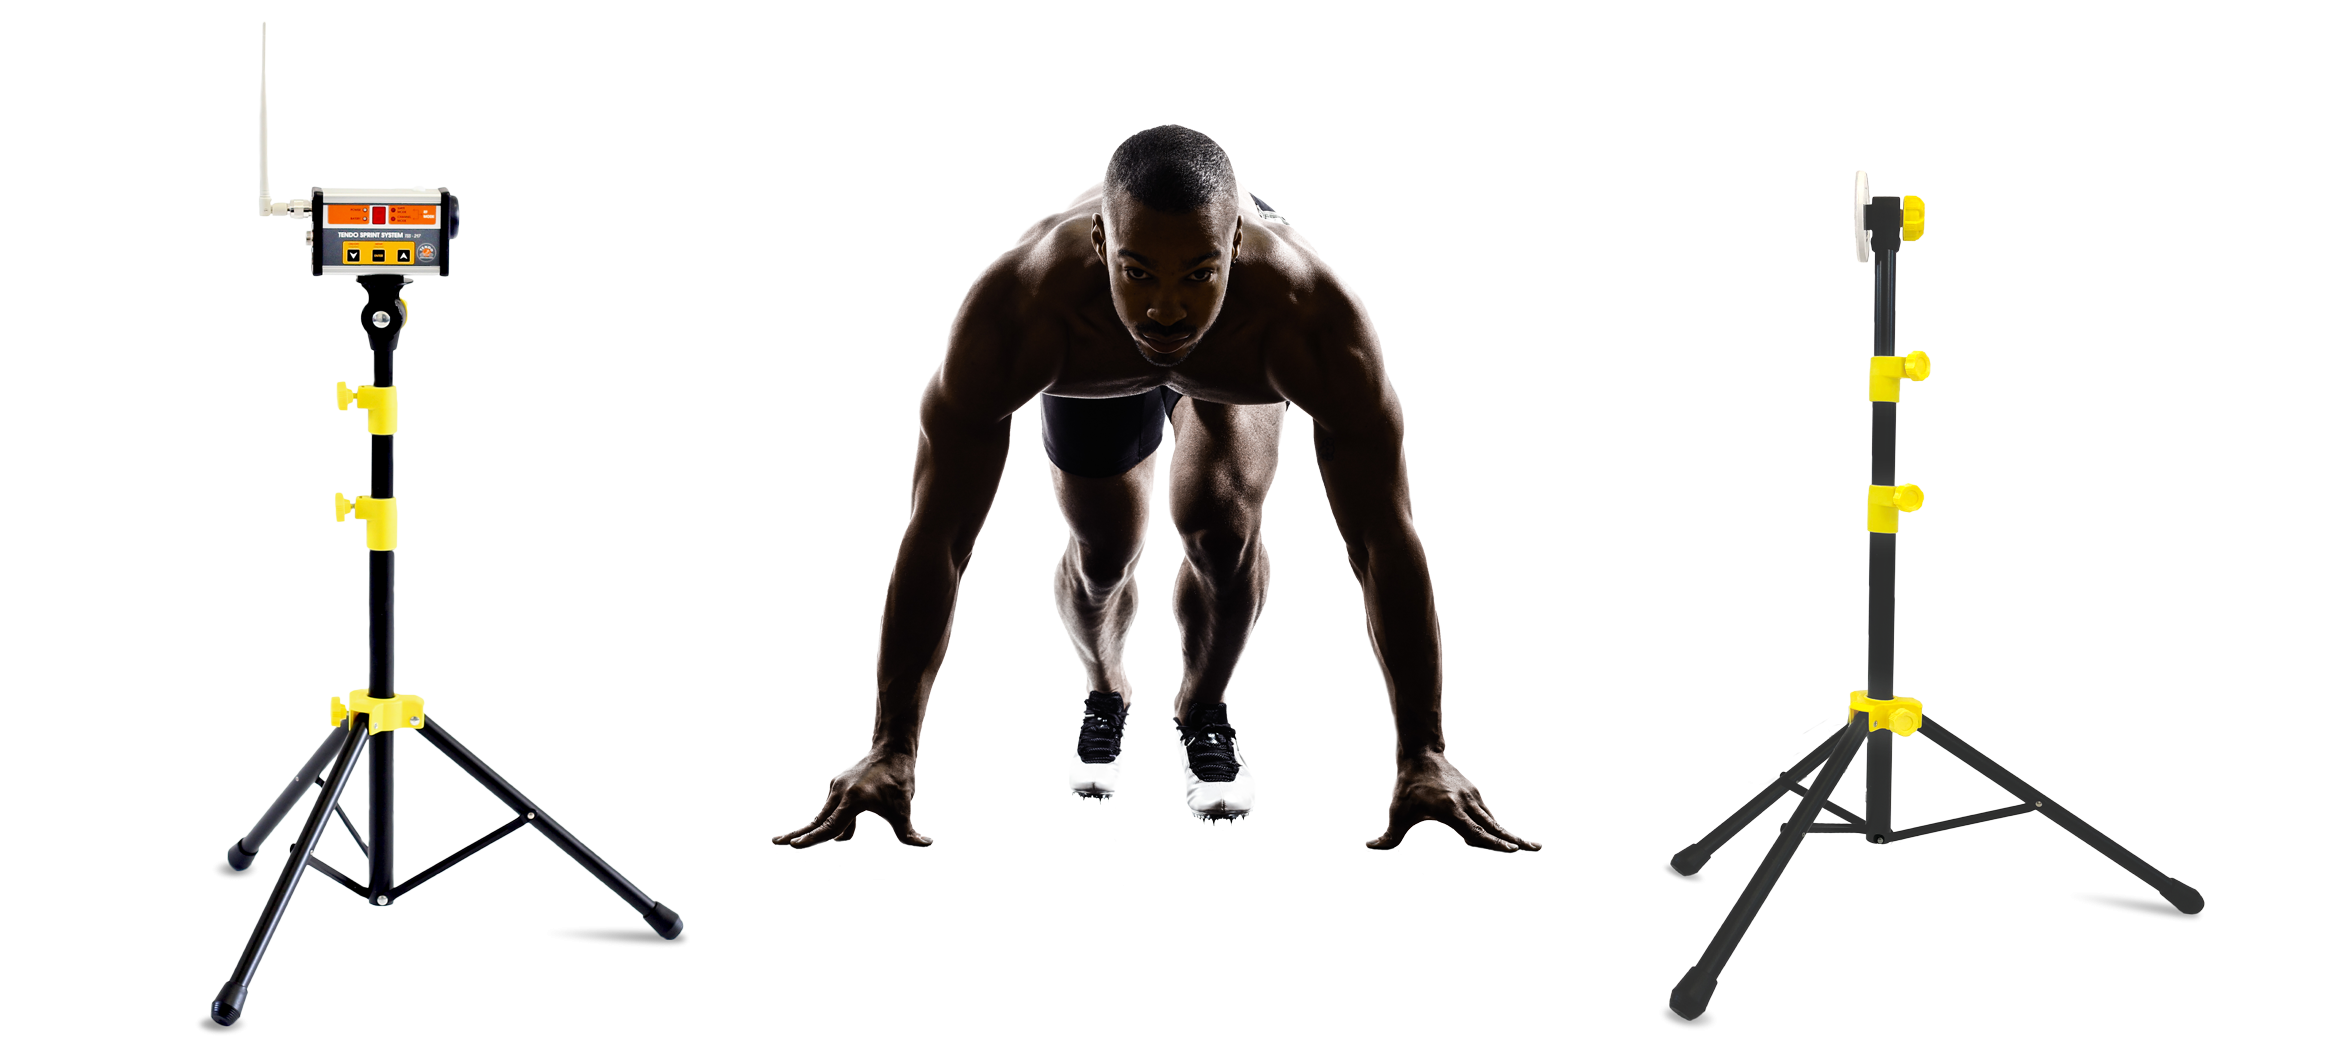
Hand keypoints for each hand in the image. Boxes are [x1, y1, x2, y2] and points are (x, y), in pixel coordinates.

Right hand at [773, 748, 933, 847]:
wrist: (892, 749)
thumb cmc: (898, 779)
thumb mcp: (904, 809)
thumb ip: (910, 833)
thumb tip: (926, 845)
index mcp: (853, 801)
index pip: (830, 825)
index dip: (814, 838)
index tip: (796, 845)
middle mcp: (840, 793)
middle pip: (817, 820)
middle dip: (797, 834)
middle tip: (777, 843)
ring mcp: (837, 788)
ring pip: (823, 815)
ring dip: (812, 830)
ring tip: (791, 842)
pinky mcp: (839, 785)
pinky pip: (832, 809)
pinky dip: (831, 823)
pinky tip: (843, 837)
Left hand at [1365, 751, 1539, 851]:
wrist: (1421, 754)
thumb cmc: (1408, 786)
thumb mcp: (1397, 812)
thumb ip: (1389, 835)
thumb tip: (1371, 848)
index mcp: (1450, 809)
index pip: (1475, 831)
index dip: (1492, 843)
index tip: (1511, 850)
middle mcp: (1466, 803)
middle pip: (1494, 827)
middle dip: (1515, 841)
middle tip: (1535, 850)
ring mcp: (1472, 798)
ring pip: (1494, 821)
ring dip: (1511, 835)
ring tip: (1530, 847)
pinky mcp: (1474, 794)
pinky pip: (1488, 814)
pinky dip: (1499, 827)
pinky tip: (1506, 837)